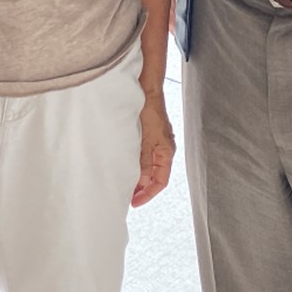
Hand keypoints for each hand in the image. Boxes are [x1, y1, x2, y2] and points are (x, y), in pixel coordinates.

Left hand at [132, 92, 175, 206]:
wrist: (147, 89)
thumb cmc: (148, 110)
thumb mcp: (145, 139)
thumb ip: (143, 161)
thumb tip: (140, 182)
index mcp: (166, 152)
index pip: (160, 181)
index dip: (148, 194)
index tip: (134, 202)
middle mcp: (164, 149)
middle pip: (155, 176)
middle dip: (142, 188)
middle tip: (126, 197)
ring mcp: (158, 142)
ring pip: (150, 167)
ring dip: (139, 177)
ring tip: (125, 184)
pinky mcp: (150, 135)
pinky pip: (146, 156)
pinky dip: (137, 165)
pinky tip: (126, 166)